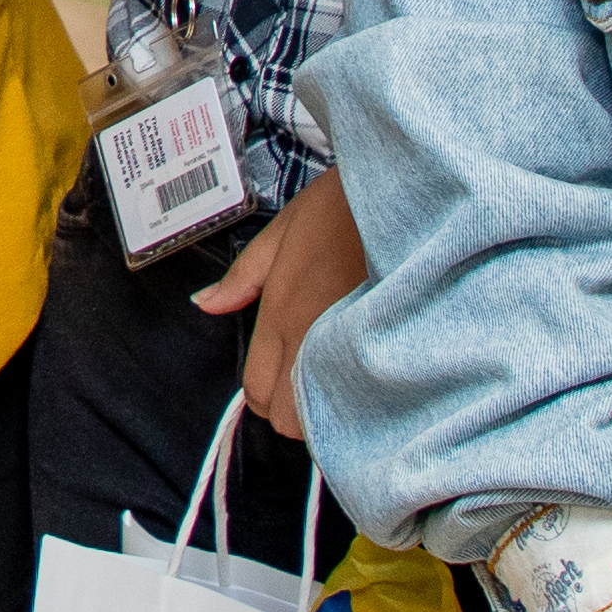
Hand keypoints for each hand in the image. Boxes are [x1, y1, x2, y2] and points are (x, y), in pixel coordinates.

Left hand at [193, 168, 367, 436]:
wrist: (407, 192)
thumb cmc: (345, 205)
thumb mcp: (284, 229)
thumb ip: (243, 276)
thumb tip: (205, 304)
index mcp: (282, 314)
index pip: (258, 390)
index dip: (264, 392)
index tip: (279, 375)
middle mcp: (311, 340)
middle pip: (287, 419)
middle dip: (292, 410)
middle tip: (305, 380)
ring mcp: (350, 349)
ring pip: (325, 420)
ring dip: (325, 410)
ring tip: (335, 379)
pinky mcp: (388, 349)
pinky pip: (363, 400)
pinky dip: (359, 400)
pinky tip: (365, 377)